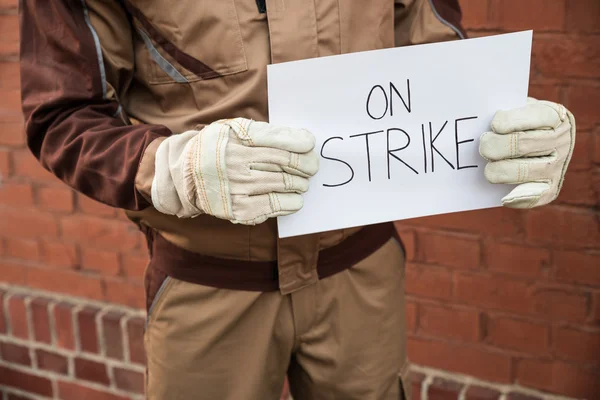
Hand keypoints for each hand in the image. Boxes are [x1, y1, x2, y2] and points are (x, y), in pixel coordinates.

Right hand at [151, 118, 318, 223]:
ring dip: (300, 184)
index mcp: (237, 139)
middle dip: (306, 165)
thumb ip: (266, 132)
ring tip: (300, 182)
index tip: (310, 145)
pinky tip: (293, 199)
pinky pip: (275, 206)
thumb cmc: (217, 148)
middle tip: (312, 167)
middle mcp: (237, 163)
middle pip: (287, 163)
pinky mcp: (239, 209)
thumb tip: (303, 139)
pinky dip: (291, 202)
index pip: (279, 141)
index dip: (301, 143)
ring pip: (285, 184)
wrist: (183, 176)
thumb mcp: (234, 129)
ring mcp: (238, 187)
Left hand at [479, 98, 575, 208]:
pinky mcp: (552, 186)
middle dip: (493, 146)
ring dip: (496, 171)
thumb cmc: (518, 120)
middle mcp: (561, 140)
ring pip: (521, 171)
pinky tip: (504, 197)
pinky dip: (517, 199)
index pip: (534, 116)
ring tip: (488, 168)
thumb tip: (478, 122)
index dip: (507, 121)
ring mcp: (558, 165)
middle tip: (484, 147)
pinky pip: (536, 196)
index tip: (494, 125)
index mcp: (554, 115)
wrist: (539, 139)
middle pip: (520, 144)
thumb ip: (504, 112)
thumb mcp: (517, 107)